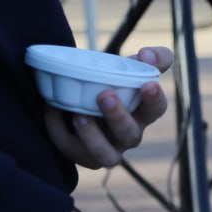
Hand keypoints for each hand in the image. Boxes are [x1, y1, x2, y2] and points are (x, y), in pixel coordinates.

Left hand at [44, 46, 171, 168]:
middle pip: (131, 135)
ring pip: (108, 156)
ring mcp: (108, 148)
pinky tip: (54, 111)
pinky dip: (61, 132)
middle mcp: (128, 134)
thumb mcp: (133, 67)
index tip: (148, 84)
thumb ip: (152, 57)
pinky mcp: (83, 156)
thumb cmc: (113, 82)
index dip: (154, 99)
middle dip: (118, 117)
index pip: (156, 109)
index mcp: (143, 113)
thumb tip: (147, 55)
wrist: (82, 95)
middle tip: (105, 95)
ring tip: (79, 115)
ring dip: (93, 137)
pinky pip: (73, 151)